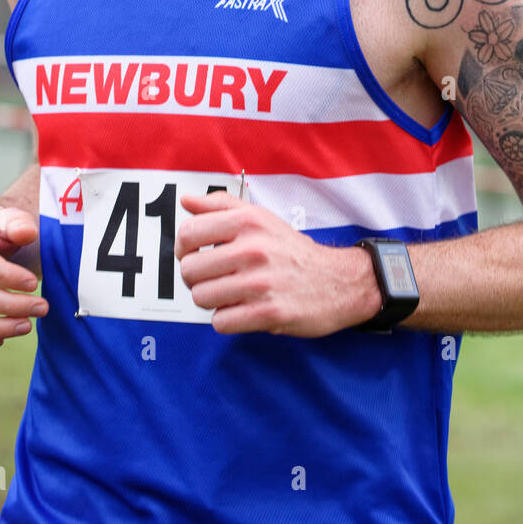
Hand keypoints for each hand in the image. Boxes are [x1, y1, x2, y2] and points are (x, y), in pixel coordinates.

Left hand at [174, 190, 380, 336]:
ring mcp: (260, 283)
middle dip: (197, 278)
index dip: (184, 248)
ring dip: (212, 300)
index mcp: (248, 222)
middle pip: (189, 270)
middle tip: (215, 278)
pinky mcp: (268, 313)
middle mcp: (253, 249)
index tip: (194, 254)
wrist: (338, 281)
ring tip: (231, 293)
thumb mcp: (261, 217)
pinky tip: (243, 309)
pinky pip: (221, 322)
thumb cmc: (292, 250)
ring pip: (201, 297)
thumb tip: (186, 201)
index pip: (188, 233)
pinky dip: (228, 319)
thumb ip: (221, 206)